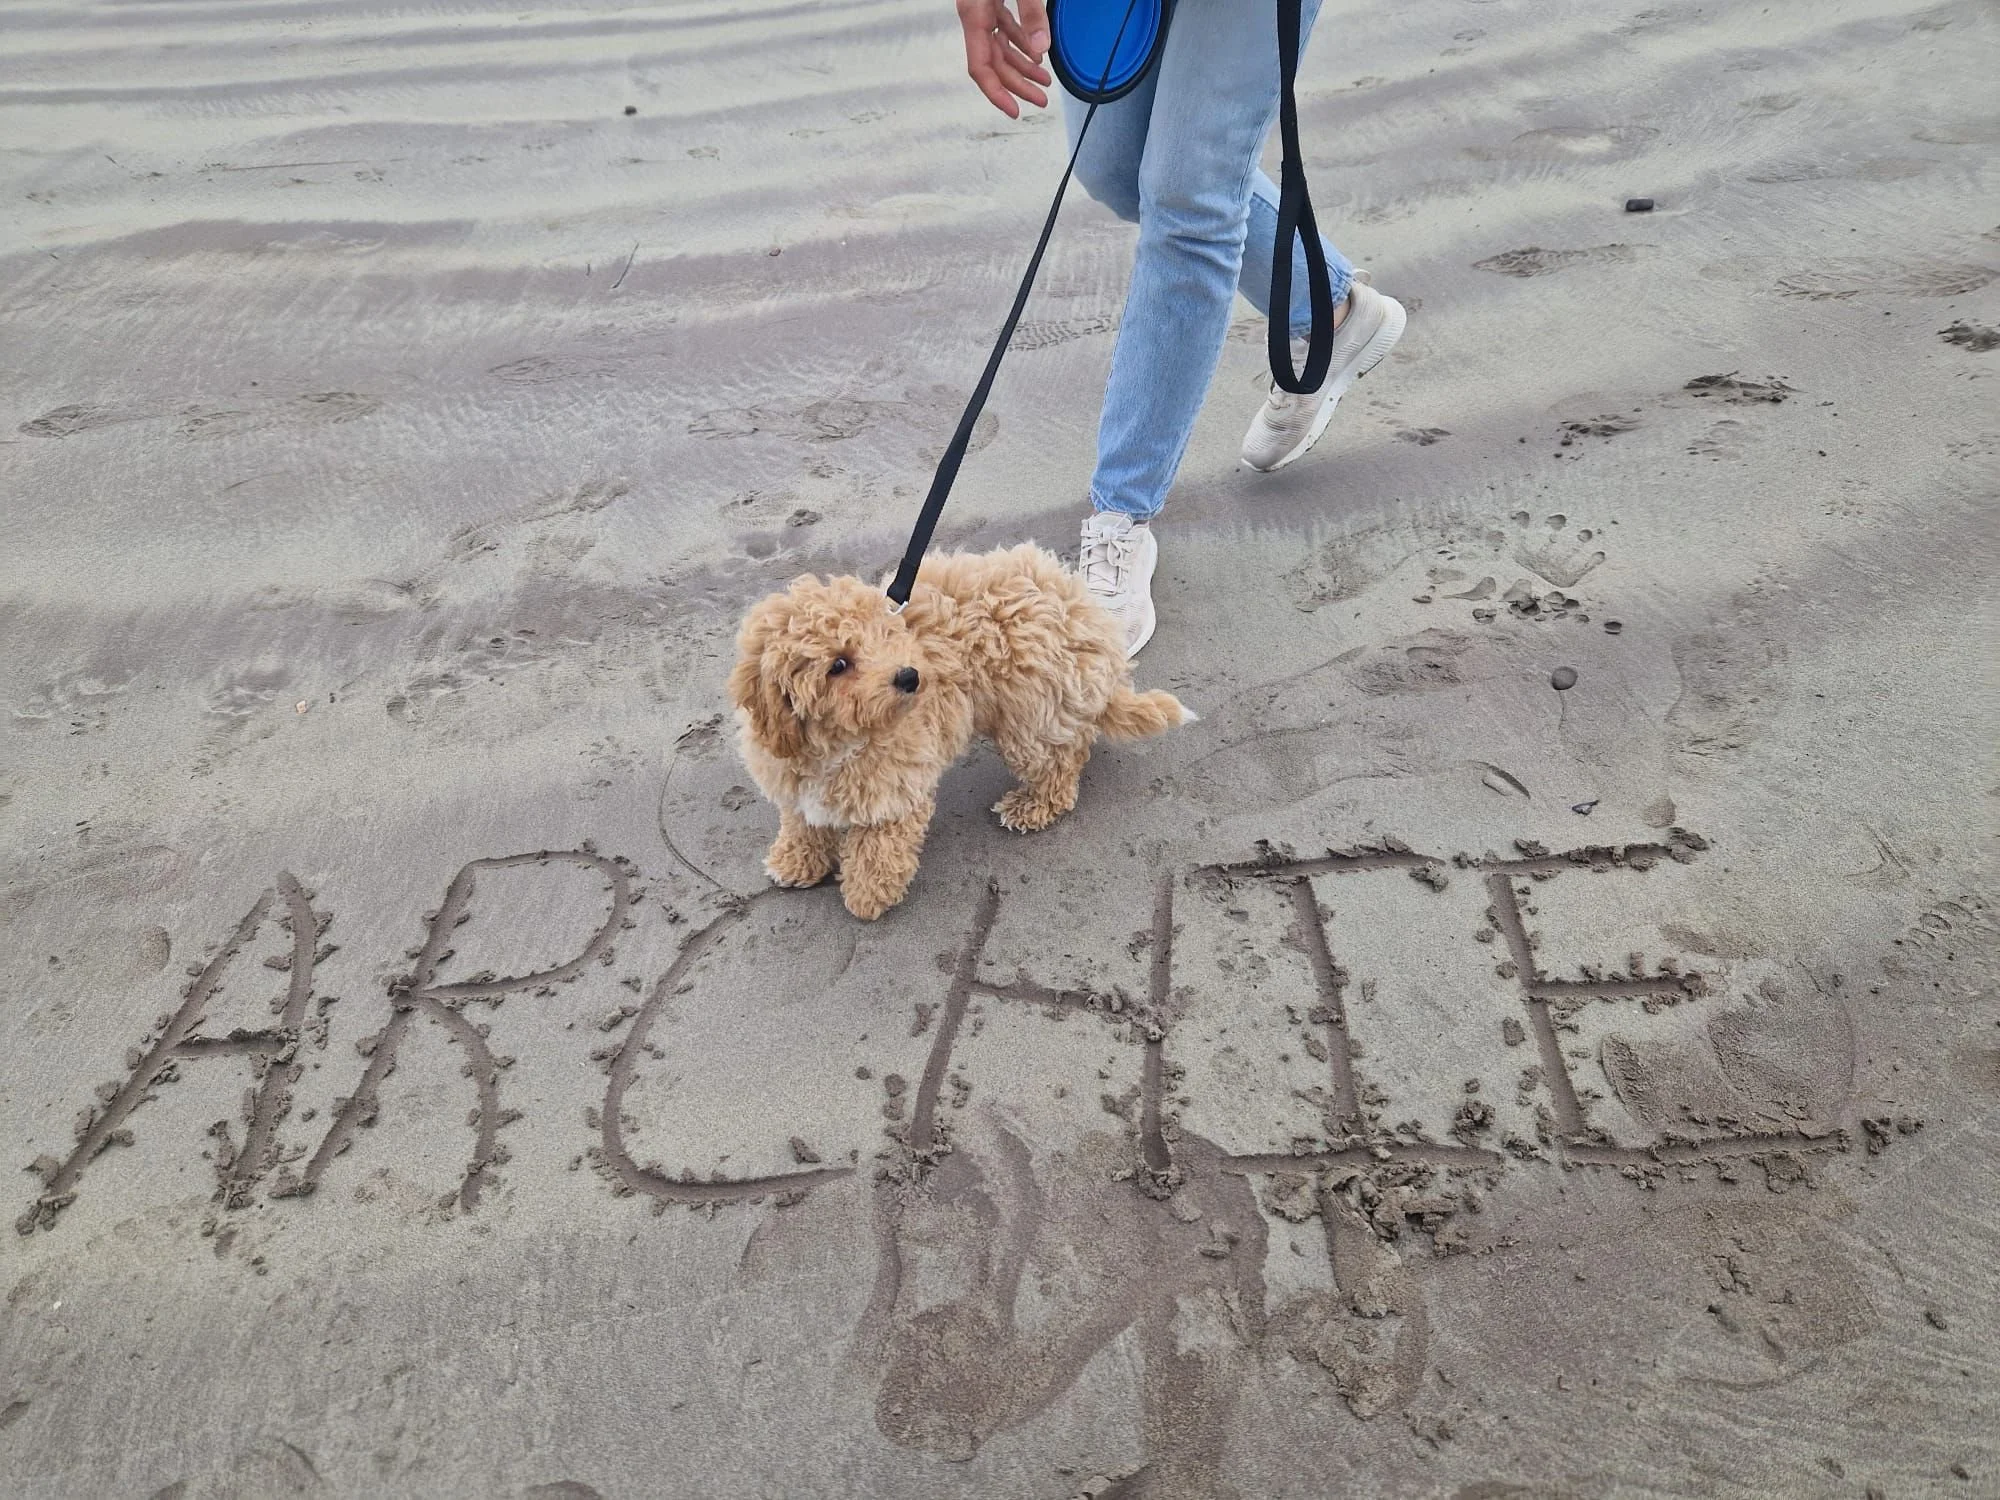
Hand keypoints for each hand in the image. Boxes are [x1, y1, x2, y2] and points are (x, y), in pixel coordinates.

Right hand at [956, 0, 1051, 118]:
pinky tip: (1035, 55)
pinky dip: (1020, 45)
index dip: (996, 94)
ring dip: (1023, 66)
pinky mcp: (990, 1)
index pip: (980, 66)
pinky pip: (1004, 30)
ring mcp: (982, 9)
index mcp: (974, 13)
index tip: (1014, 111)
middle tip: (1041, 99)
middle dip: (1019, 84)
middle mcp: (974, 15)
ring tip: (1044, 80)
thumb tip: (1040, 47)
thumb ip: (1031, 11)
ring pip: (1000, 49)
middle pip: (994, 63)